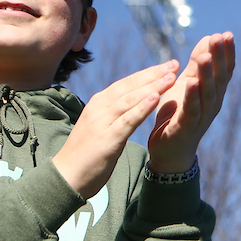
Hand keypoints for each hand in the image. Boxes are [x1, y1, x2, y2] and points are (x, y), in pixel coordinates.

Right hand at [53, 61, 179, 197]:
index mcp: (99, 104)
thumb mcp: (101, 128)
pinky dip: (142, 108)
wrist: (66, 177)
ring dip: (153, 86)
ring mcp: (102, 122)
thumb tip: (132, 108)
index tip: (167, 66)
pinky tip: (156, 98)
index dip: (148, 73)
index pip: (126, 83)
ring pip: (131, 99)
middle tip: (174, 64)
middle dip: (154, 74)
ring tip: (171, 77)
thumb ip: (115, 116)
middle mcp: (100, 108)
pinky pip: (128, 120)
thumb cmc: (86, 155)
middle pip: (130, 86)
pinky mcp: (107, 138)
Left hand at [147, 32, 235, 172]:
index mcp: (214, 93)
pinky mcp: (186, 127)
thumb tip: (209, 37)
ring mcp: (201, 117)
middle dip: (219, 58)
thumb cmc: (180, 114)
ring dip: (208, 74)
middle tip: (220, 37)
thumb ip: (198, 64)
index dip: (227, 53)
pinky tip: (191, 82)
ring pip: (208, 93)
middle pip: (219, 78)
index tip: (227, 34)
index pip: (224, 70)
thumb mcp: (188, 84)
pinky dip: (192, 96)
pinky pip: (191, 110)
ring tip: (207, 55)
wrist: (171, 150)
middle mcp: (212, 104)